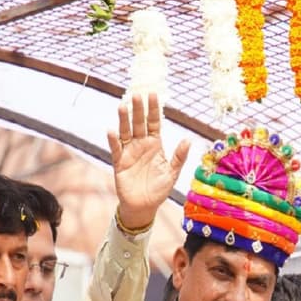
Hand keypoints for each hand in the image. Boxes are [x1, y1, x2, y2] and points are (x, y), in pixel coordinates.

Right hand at [107, 92, 189, 231]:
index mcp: (155, 144)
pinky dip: (113, 140)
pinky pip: (116, 149)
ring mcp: (129, 152)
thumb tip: (188, 140)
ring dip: (124, 120)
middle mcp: (141, 144)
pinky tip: (112, 131)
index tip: (153, 94)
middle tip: (137, 94)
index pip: (154, 122)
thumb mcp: (172, 173)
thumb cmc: (159, 189)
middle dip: (138, 109)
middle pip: (139, 123)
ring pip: (126, 132)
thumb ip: (179, 157)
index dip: (153, 109)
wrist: (144, 206)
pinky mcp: (119, 162)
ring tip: (123, 106)